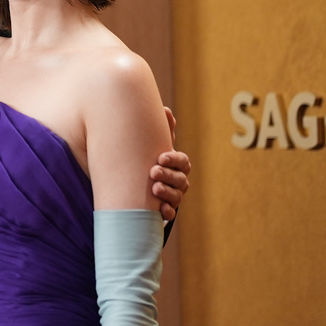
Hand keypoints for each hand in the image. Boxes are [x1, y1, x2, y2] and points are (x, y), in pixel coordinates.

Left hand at [150, 107, 190, 221]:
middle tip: (153, 172)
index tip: (161, 157)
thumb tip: (166, 110)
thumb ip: (163, 131)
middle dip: (168, 175)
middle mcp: (179, 181)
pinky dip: (167, 211)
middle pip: (180, 179)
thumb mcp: (156, 146)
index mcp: (178, 165)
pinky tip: (160, 209)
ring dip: (167, 192)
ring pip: (177, 196)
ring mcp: (174, 196)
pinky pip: (170, 214)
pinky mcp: (166, 210)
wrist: (142, 186)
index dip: (174, 160)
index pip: (183, 162)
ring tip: (154, 189)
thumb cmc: (152, 161)